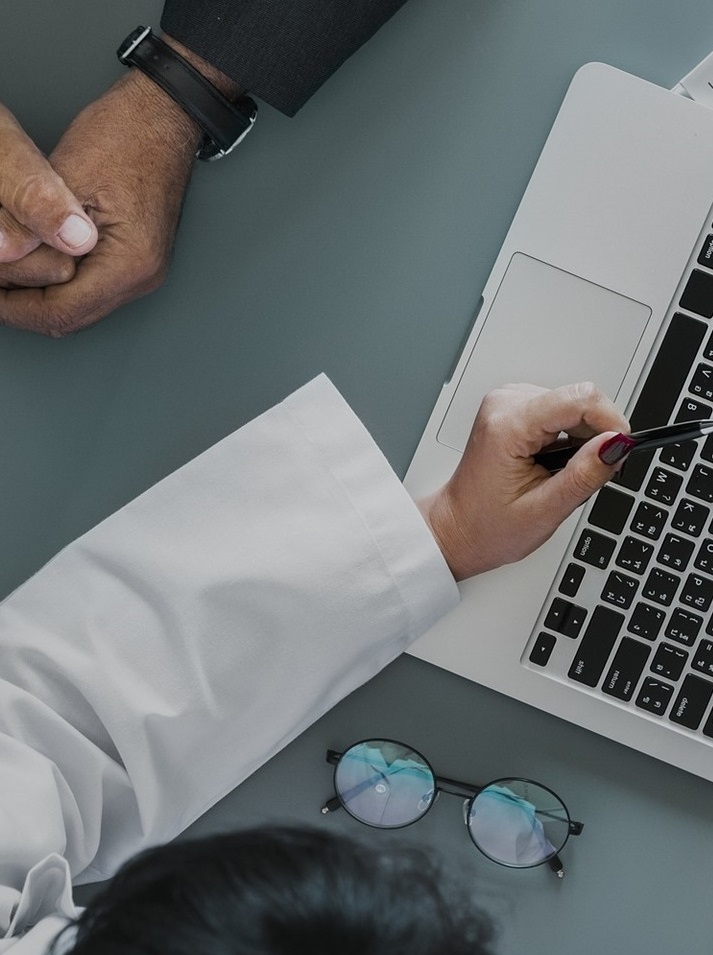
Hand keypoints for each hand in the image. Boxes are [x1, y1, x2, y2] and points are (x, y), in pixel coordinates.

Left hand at [0, 37, 238, 336]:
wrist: (163, 118)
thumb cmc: (127, 136)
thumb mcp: (65, 178)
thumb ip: (33, 226)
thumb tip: (1, 261)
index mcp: (130, 264)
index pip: (61, 312)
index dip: (13, 306)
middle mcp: (142, 277)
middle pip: (70, 318)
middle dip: (22, 304)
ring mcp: (141, 273)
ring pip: (77, 308)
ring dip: (38, 294)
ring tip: (6, 270)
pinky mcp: (135, 261)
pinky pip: (88, 289)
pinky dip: (56, 282)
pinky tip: (33, 261)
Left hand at [418, 381, 629, 579]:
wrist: (457, 528)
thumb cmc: (487, 525)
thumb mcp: (545, 511)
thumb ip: (584, 475)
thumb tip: (617, 445)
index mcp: (507, 426)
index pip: (579, 398)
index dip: (611, 422)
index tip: (620, 451)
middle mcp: (505, 405)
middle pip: (579, 399)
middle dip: (596, 436)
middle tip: (587, 475)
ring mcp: (508, 403)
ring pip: (573, 405)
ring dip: (581, 439)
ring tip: (561, 474)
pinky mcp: (515, 408)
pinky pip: (560, 411)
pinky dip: (568, 437)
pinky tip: (552, 462)